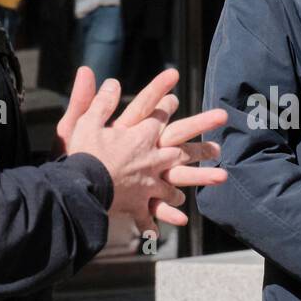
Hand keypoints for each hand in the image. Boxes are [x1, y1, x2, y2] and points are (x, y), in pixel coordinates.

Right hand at [57, 68, 226, 233]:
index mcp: (139, 136)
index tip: (176, 99)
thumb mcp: (86, 122)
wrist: (80, 188)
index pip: (157, 115)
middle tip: (221, 136)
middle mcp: (152, 158)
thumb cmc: (82, 154)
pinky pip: (156, 210)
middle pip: (182, 147)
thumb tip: (110, 81)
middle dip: (202, 141)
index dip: (166, 104)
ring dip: (199, 178)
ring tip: (221, 176)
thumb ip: (100, 102)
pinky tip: (182, 219)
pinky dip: (167, 216)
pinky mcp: (140, 203)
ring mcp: (149, 182)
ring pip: (178, 179)